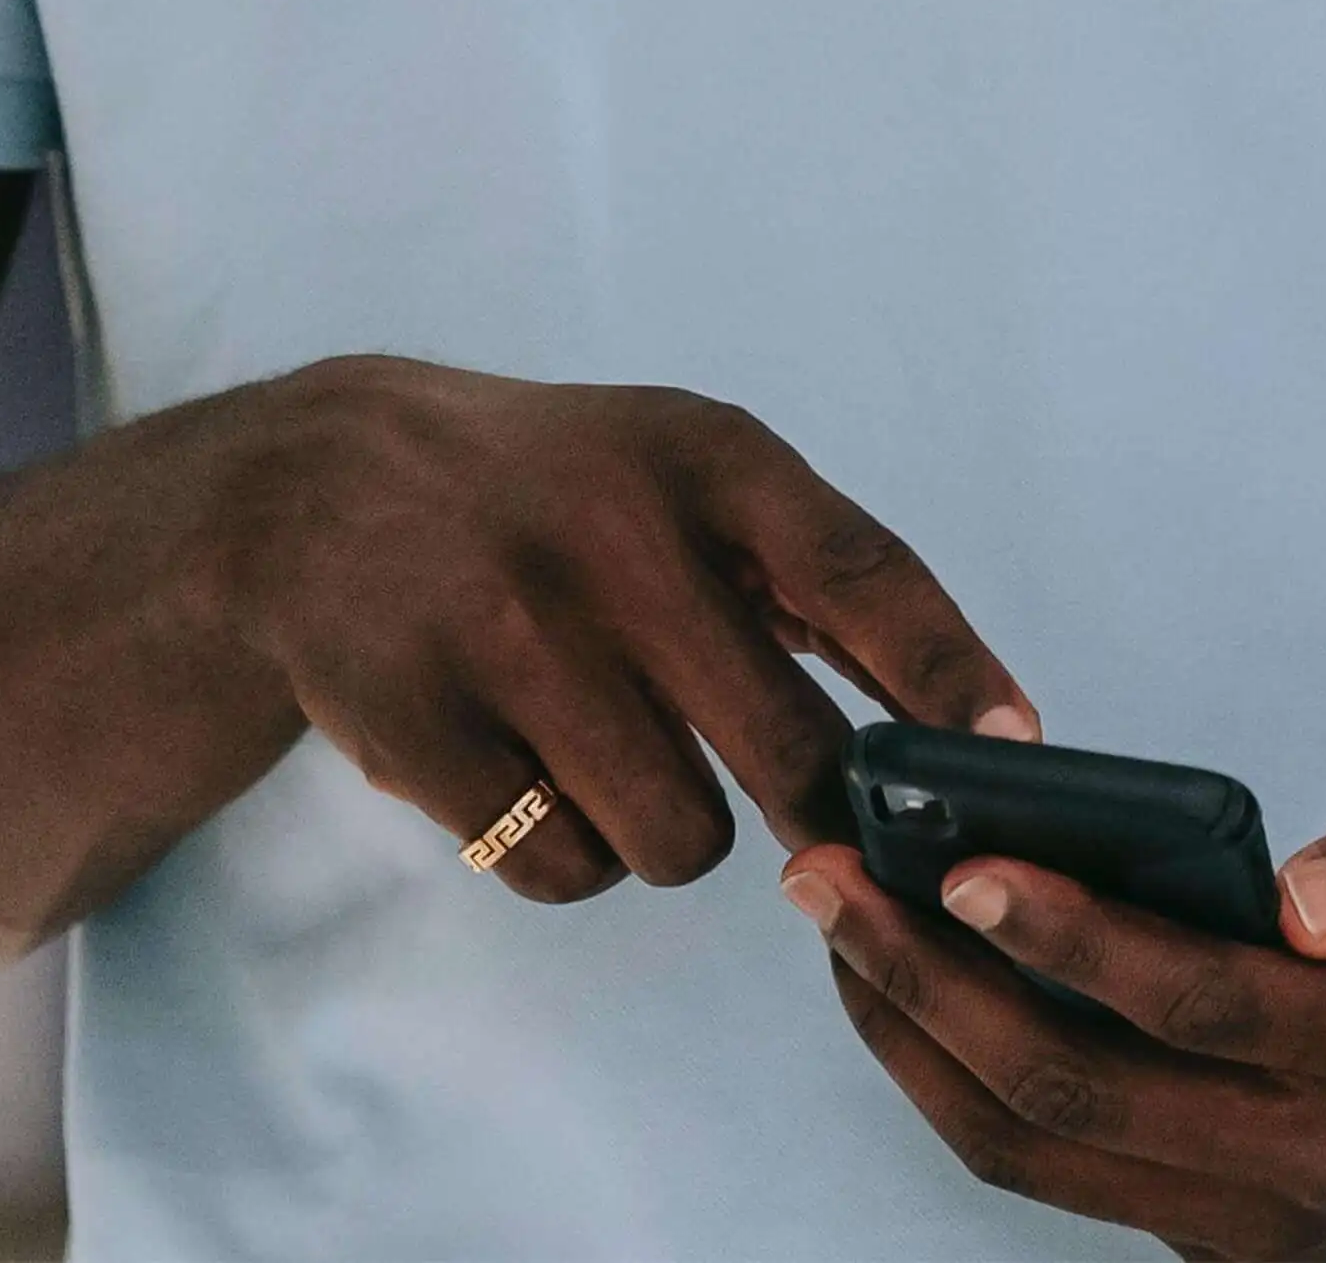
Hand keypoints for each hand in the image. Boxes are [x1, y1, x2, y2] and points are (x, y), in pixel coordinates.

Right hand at [152, 355, 1036, 907]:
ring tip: (614, 757)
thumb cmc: (547, 495)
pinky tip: (526, 774)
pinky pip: (562, 869)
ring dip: (670, 830)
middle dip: (806, 804)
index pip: (859, 573)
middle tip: (788, 804)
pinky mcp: (414, 721)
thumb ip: (820, 579)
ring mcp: (500, 630)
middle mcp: (603, 531)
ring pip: (678, 838)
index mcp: (693, 456)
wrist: (310, 492)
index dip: (948, 674)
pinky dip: (566, 853)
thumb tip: (983, 730)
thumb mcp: (676, 470)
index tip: (1015, 757)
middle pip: (786, 752)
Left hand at [803, 755, 1325, 1262]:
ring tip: (836, 927)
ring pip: (1037, 1154)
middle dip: (926, 983)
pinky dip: (960, 1088)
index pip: (1192, 1005)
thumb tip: (1303, 892)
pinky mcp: (1219, 1238)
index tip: (960, 865)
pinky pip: (1055, 1174)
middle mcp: (1311, 1165)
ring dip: (914, 1041)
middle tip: (824, 876)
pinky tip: (905, 990)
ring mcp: (1256, 1223)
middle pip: (1074, 1091)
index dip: (1067, 938)